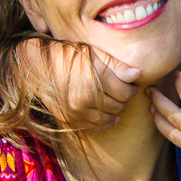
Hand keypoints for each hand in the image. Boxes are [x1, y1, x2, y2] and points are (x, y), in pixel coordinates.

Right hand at [17, 38, 141, 130]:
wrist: (42, 67)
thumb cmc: (72, 56)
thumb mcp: (96, 54)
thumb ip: (118, 66)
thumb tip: (138, 74)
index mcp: (97, 79)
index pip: (126, 92)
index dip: (132, 89)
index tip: (131, 85)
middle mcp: (87, 97)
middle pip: (119, 105)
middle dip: (125, 99)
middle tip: (124, 91)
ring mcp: (78, 111)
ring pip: (109, 117)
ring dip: (117, 110)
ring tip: (116, 100)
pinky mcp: (70, 119)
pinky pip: (95, 126)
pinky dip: (106, 122)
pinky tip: (110, 115)